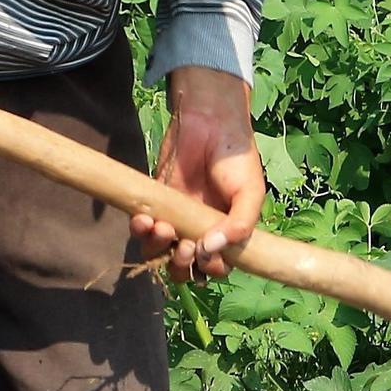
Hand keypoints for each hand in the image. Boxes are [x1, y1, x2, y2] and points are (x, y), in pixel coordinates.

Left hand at [132, 66, 265, 283]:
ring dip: (157, 249)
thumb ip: (239, 224)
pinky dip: (140, 230)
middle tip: (183, 247)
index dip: (209, 267)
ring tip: (162, 228)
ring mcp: (175, 218)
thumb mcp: (250, 193)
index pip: (216, 266)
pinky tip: (144, 219)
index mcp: (226, 234)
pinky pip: (142, 228)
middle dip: (181, 265)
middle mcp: (199, 231)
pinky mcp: (154, 203)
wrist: (209, 123)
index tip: (205, 252)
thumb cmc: (236, 160)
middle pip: (186, 266)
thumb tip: (209, 249)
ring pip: (160, 252)